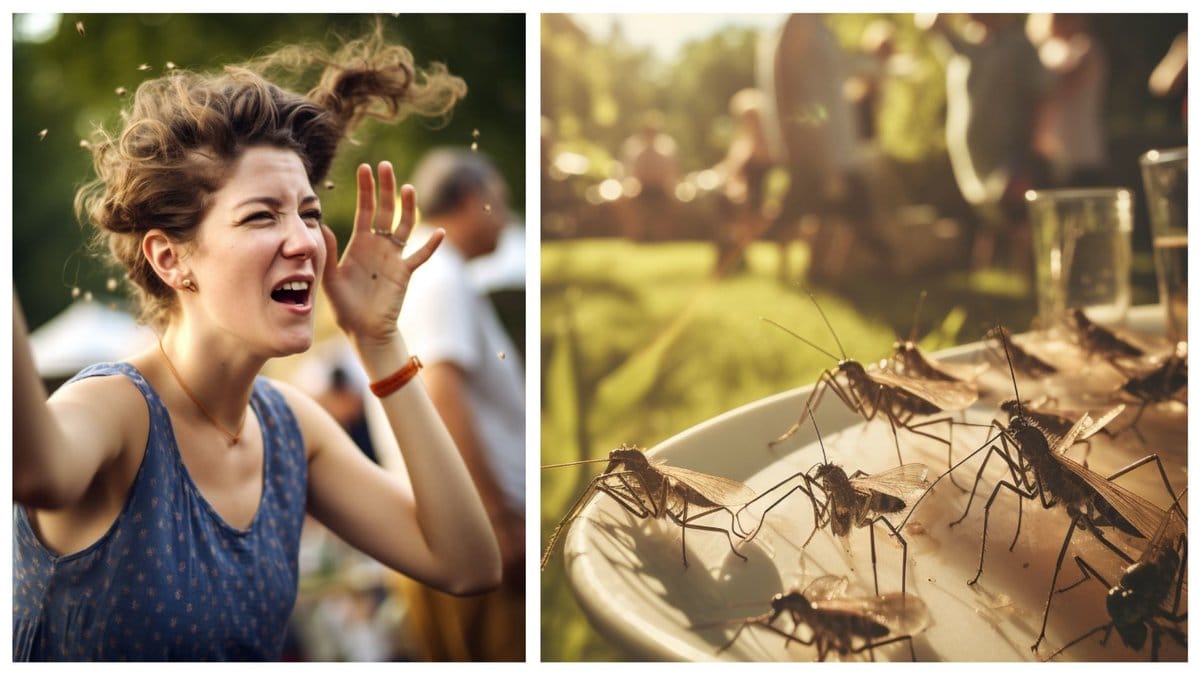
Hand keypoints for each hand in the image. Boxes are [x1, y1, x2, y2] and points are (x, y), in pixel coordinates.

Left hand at [321, 161, 442, 346]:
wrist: (363, 329)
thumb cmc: (345, 304)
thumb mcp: (330, 276)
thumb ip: (328, 251)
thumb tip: (319, 224)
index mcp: (360, 243)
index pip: (365, 209)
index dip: (365, 189)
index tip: (365, 168)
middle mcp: (379, 245)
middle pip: (386, 211)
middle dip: (386, 188)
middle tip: (386, 166)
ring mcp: (394, 257)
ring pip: (405, 226)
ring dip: (408, 208)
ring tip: (409, 188)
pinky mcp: (405, 273)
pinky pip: (420, 256)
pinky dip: (430, 245)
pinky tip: (439, 232)